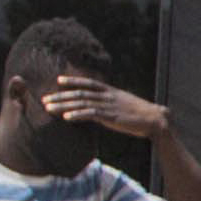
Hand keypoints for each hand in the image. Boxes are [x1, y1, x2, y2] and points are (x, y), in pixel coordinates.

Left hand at [40, 78, 169, 143]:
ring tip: (48, 108)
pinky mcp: (111, 117)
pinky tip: (66, 118)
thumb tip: (103, 109)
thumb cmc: (141, 115)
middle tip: (44, 99)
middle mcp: (107, 96)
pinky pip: (90, 115)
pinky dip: (77, 115)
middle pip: (79, 93)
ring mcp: (108, 106)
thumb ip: (112, 104)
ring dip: (63, 106)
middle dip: (60, 96)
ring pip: (81, 103)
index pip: (88, 83)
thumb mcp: (125, 105)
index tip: (58, 81)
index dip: (73, 81)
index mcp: (111, 92)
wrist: (155, 120)